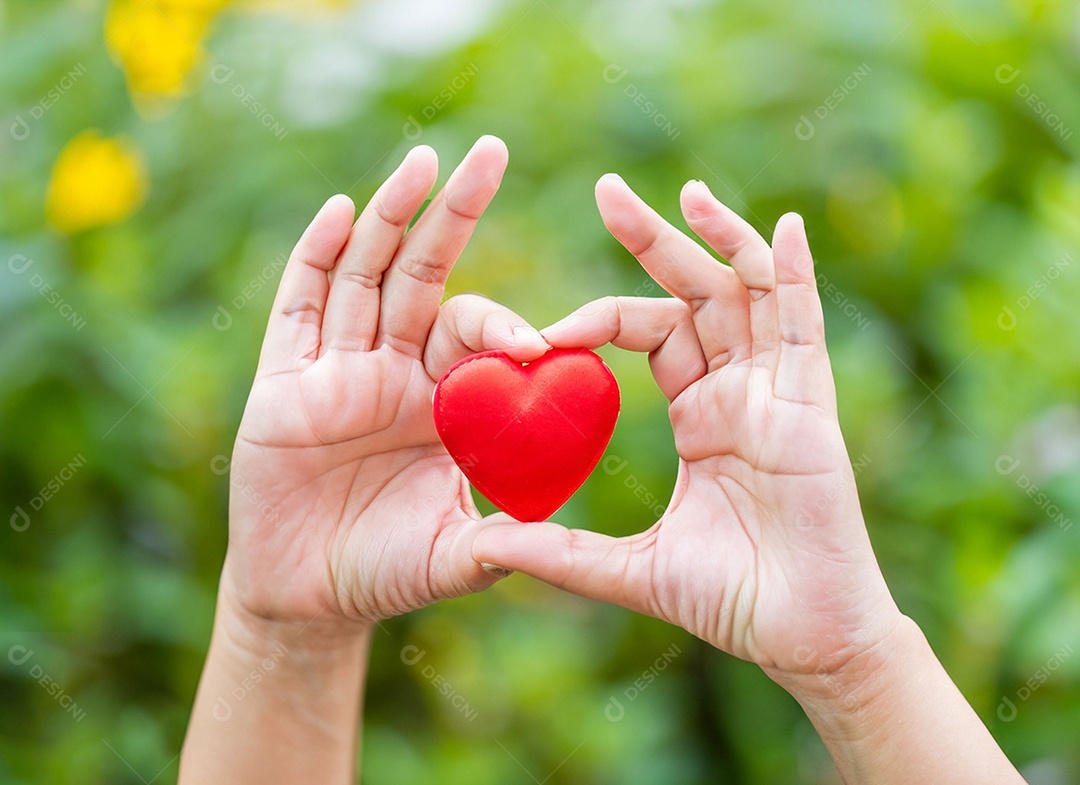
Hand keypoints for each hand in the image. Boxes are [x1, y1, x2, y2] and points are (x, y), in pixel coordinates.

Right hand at [222, 136, 547, 630]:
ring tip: (422, 161)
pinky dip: (315, 259)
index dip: (506, 331)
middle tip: (492, 151)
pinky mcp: (282, 381)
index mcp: (442, 400)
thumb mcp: (455, 557)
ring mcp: (336, 367)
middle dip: (455, 213)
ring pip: (365, 274)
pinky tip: (338, 212)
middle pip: (425, 273)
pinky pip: (299, 308)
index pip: (477, 335)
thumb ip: (503, 543)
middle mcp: (393, 369)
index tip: (543, 346)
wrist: (305, 596)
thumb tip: (568, 541)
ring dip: (390, 216)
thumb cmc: (385, 572)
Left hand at [474, 174, 901, 682]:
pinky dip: (795, 278)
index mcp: (700, 415)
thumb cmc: (728, 601)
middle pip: (694, 294)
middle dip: (655, 241)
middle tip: (606, 189)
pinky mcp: (812, 409)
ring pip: (749, 296)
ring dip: (721, 240)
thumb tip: (483, 545)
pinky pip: (805, 329)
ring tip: (684, 191)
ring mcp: (777, 394)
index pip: (647, 333)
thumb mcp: (630, 568)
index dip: (597, 317)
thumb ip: (561, 550)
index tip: (541, 328)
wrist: (800, 638)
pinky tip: (785, 229)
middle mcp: (739, 391)